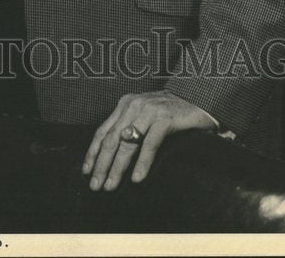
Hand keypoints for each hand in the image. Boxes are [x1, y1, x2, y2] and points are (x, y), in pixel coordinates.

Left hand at [82, 90, 214, 191]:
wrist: (197, 99)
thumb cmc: (169, 112)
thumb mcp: (144, 116)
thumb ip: (129, 128)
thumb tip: (110, 156)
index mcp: (125, 104)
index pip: (103, 130)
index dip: (93, 152)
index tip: (86, 172)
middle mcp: (134, 105)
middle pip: (111, 139)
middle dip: (101, 164)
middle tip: (96, 185)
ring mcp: (149, 110)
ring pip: (127, 143)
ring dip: (117, 167)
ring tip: (111, 185)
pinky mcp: (165, 118)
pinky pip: (150, 144)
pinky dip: (142, 162)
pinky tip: (137, 178)